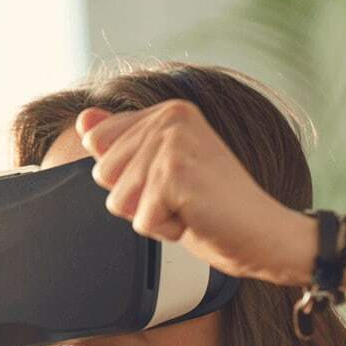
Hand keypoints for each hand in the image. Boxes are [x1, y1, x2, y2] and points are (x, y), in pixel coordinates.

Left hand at [76, 101, 309, 285]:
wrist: (263, 233)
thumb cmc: (215, 208)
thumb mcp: (160, 172)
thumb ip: (121, 143)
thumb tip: (82, 120)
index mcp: (168, 111)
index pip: (100, 144)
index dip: (128, 179)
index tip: (171, 181)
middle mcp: (171, 117)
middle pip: (105, 174)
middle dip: (136, 200)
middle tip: (182, 198)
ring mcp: (174, 144)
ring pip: (119, 200)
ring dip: (152, 217)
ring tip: (189, 207)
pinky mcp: (176, 175)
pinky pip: (140, 220)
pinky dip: (165, 231)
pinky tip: (196, 218)